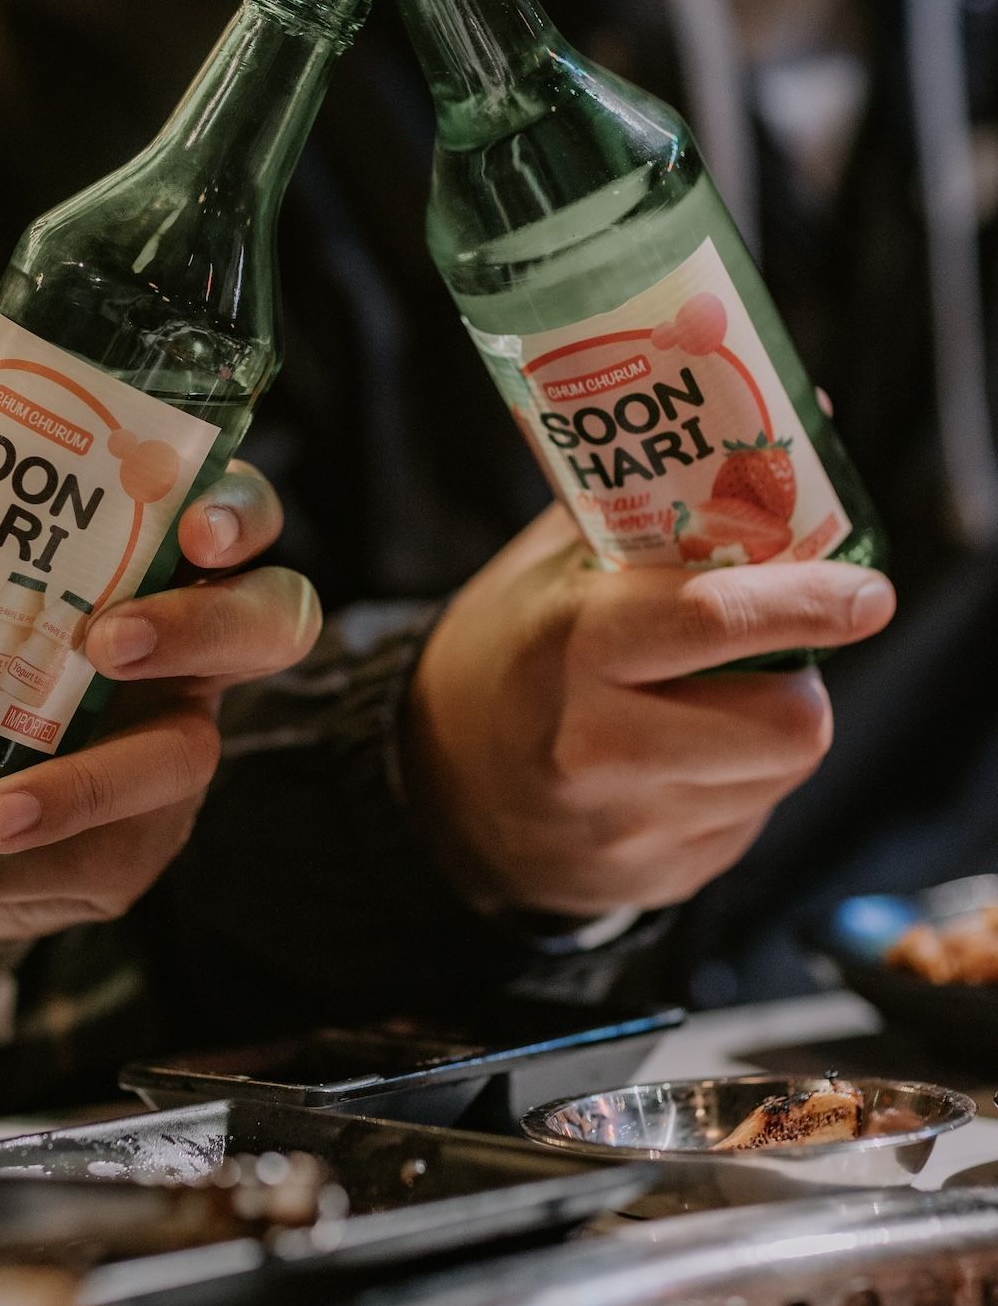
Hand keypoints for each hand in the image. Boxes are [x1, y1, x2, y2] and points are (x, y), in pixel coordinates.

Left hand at [0, 336, 319, 938]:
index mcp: (147, 568)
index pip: (238, 521)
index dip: (240, 519)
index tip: (193, 530)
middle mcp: (184, 658)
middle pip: (269, 626)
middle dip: (204, 630)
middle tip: (108, 640)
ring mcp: (166, 756)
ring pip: (183, 763)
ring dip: (85, 787)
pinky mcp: (127, 852)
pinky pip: (98, 868)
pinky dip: (2, 876)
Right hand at [403, 504, 895, 917]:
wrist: (437, 787)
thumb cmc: (508, 650)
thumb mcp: (552, 565)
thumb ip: (656, 501)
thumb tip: (800, 425)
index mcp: (570, 645)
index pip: (717, 622)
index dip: (811, 603)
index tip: (867, 591)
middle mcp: (596, 746)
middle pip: (788, 723)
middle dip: (802, 679)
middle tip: (774, 653)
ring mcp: (626, 826)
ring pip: (782, 773)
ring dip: (774, 729)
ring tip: (713, 701)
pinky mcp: (656, 880)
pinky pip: (749, 819)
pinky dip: (739, 780)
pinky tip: (681, 757)